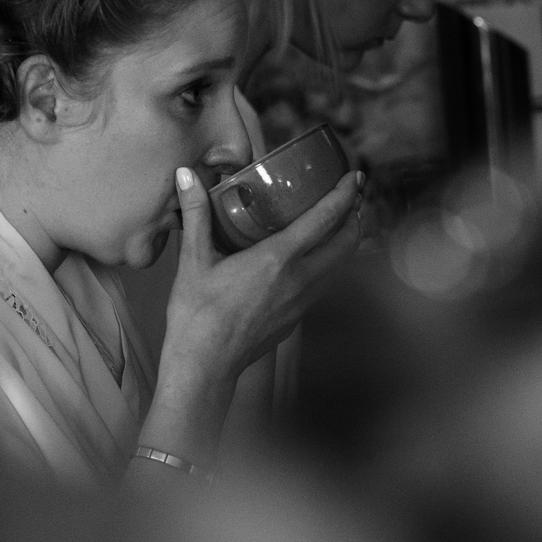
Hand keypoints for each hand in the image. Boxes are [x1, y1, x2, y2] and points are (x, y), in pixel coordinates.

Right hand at [165, 165, 362, 388]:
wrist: (205, 365)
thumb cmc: (197, 314)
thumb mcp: (194, 260)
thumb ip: (196, 214)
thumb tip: (187, 175)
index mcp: (278, 260)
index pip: (324, 219)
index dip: (344, 194)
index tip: (354, 176)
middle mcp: (299, 280)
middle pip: (346, 243)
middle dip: (355, 217)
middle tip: (353, 197)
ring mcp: (301, 304)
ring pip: (339, 267)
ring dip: (346, 242)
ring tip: (340, 224)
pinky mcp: (296, 320)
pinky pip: (323, 286)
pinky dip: (329, 266)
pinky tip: (312, 261)